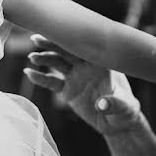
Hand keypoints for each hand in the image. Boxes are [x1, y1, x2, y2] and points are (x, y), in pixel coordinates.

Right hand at [24, 34, 142, 135]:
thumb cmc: (126, 110)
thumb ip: (114, 103)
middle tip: (36, 39)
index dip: (72, 39)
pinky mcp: (67, 90)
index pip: (85, 47)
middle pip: (67, 51)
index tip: (59, 32)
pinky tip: (29, 73)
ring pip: (57, 63)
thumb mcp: (125, 107)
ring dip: (44, 59)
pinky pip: (51, 82)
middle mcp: (85, 66)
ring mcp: (75, 76)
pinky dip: (40, 78)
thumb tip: (101, 104)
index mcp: (101, 63)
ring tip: (32, 58)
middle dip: (52, 44)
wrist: (117, 123)